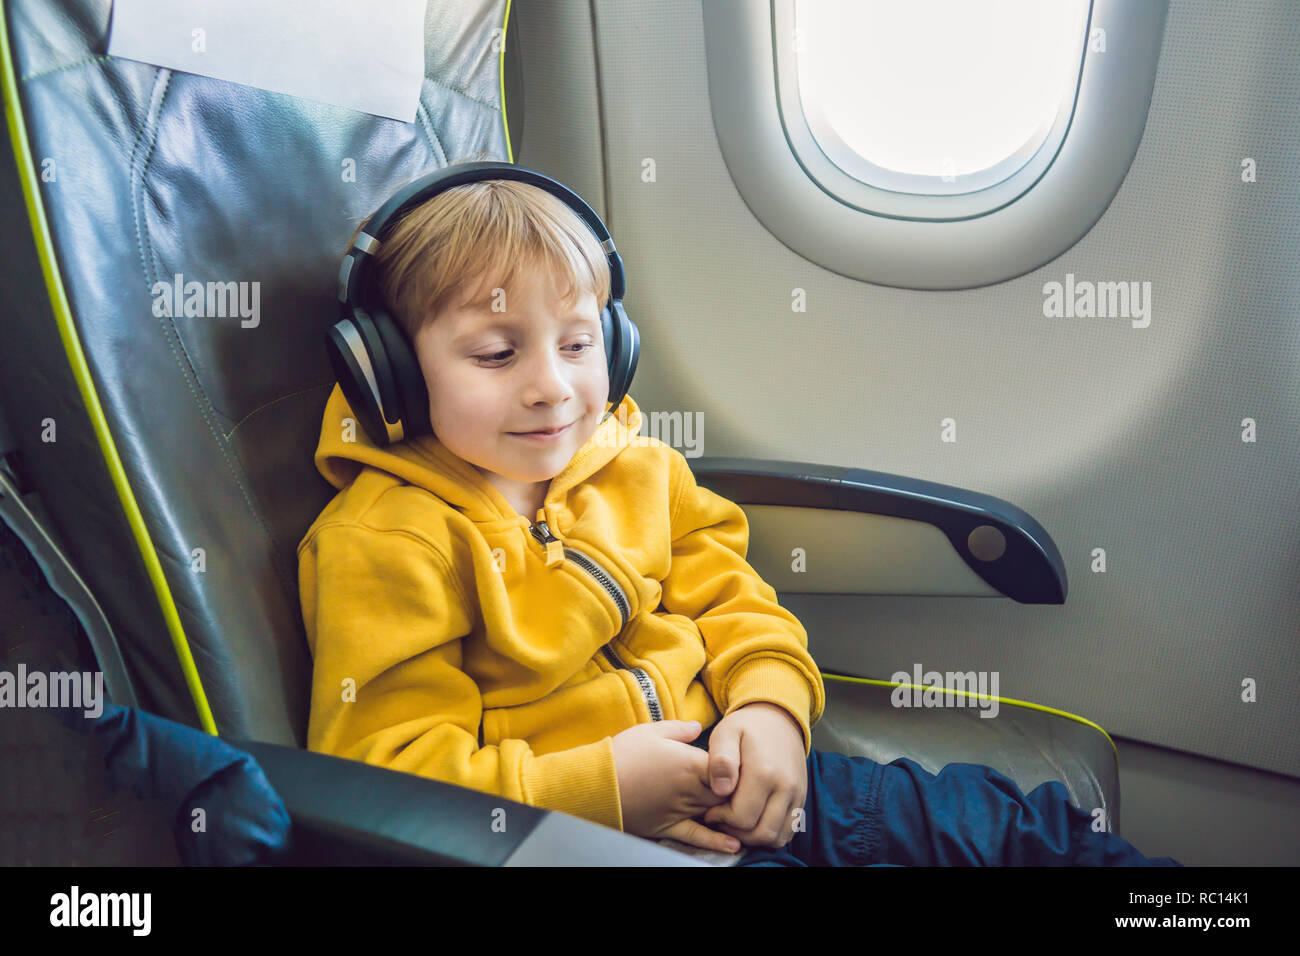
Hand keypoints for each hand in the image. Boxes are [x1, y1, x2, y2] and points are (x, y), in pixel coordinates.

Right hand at [610, 720, 739, 852]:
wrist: (596, 784)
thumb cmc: (624, 754)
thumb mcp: (651, 731)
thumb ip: (680, 729)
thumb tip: (699, 726)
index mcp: (690, 764)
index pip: (728, 769)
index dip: (738, 768)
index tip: (741, 765)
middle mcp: (690, 790)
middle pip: (726, 794)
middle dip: (737, 792)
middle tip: (747, 789)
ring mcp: (680, 811)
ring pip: (716, 814)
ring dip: (730, 814)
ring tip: (747, 814)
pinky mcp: (667, 827)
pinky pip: (696, 836)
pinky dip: (716, 842)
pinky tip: (733, 846)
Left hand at [701, 702, 807, 848]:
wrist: (778, 720)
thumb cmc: (746, 727)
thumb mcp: (727, 732)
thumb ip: (721, 760)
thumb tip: (722, 790)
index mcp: (764, 772)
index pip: (742, 817)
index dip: (721, 819)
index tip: (710, 810)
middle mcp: (786, 787)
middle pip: (761, 833)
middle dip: (736, 832)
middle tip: (721, 819)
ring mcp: (797, 795)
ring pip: (776, 838)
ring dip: (753, 838)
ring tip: (735, 821)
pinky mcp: (801, 800)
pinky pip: (788, 831)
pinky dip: (769, 834)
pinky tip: (752, 820)